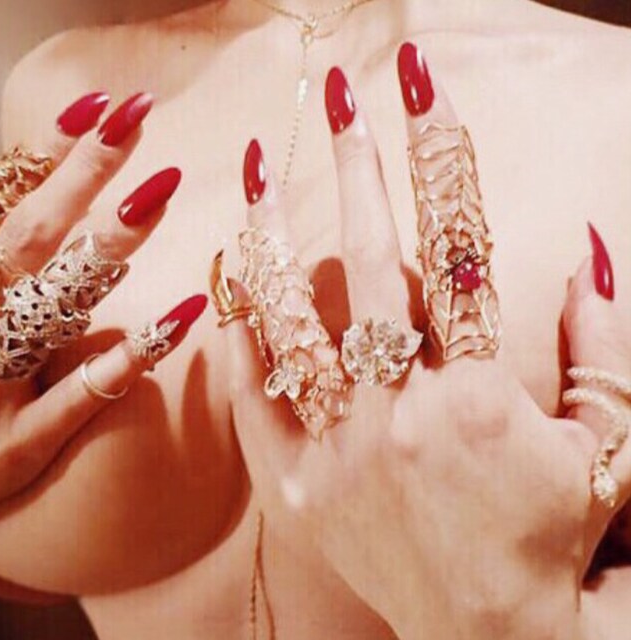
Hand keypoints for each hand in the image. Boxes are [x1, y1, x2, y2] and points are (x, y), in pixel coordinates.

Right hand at [0, 91, 206, 502]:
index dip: (49, 156)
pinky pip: (77, 397)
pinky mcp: (14, 449)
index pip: (8, 209)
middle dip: (82, 175)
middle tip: (137, 118)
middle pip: (30, 238)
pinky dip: (126, 358)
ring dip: (105, 245)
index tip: (98, 105)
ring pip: (50, 305)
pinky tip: (182, 316)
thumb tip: (51, 212)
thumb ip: (15, 275)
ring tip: (161, 191)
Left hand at [221, 46, 630, 638]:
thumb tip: (586, 250)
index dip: (442, 157)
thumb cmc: (552, 534)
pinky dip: (240, 338)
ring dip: (272, 239)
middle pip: (374, 266)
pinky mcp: (298, 489)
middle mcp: (402, 415)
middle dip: (358, 170)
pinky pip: (256, 401)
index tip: (421, 88)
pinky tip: (228, 279)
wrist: (494, 633)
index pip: (460, 247)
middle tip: (339, 99)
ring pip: (293, 324)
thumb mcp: (603, 442)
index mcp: (482, 397)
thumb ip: (599, 346)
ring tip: (253, 171)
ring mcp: (339, 453)